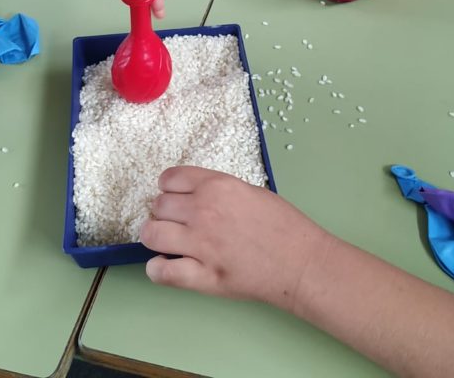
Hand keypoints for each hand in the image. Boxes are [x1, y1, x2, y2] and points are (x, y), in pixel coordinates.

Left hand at [141, 166, 331, 310]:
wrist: (302, 263)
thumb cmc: (285, 227)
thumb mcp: (252, 192)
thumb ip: (219, 192)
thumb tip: (193, 197)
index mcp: (217, 186)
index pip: (169, 179)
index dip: (169, 189)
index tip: (175, 199)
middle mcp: (204, 211)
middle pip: (158, 206)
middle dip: (165, 214)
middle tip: (178, 224)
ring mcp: (200, 244)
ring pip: (151, 234)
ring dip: (156, 238)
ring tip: (169, 243)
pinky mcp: (202, 275)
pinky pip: (160, 271)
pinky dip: (157, 269)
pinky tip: (167, 266)